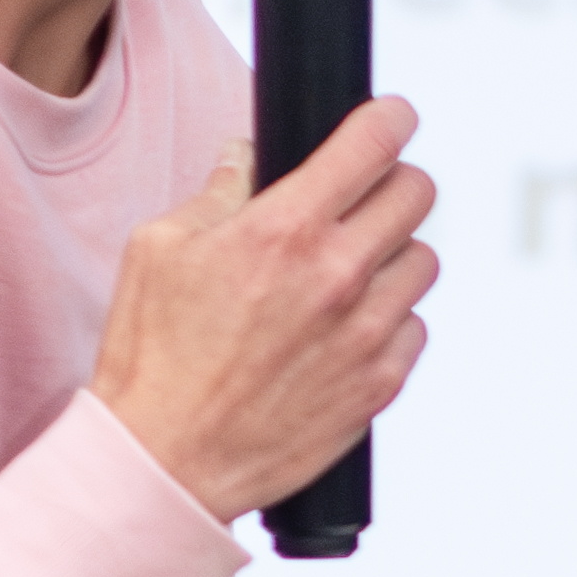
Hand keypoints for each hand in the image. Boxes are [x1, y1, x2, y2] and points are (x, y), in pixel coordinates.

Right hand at [89, 99, 438, 521]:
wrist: (167, 459)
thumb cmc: (153, 354)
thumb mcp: (160, 249)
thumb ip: (218, 192)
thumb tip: (249, 157)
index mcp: (284, 230)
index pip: (372, 145)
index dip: (390, 119)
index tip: (393, 117)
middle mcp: (338, 276)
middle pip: (416, 194)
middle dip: (394, 183)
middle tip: (366, 194)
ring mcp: (367, 333)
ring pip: (424, 262)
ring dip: (393, 255)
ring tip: (347, 269)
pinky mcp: (381, 383)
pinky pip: (415, 327)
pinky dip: (390, 319)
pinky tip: (345, 327)